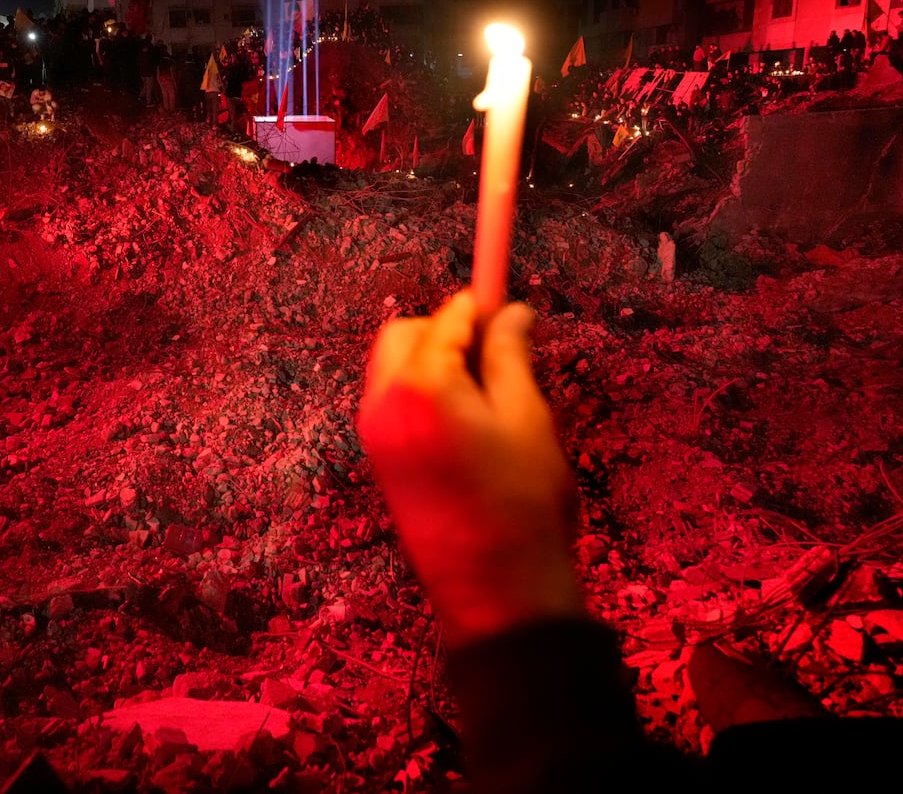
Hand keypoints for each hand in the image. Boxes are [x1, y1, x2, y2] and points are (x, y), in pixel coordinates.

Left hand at [356, 290, 582, 647]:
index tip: (511, 309)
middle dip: (446, 333)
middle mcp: (383, 404)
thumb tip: (511, 313)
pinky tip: (465, 423)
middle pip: (405, 335)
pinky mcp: (378, 461)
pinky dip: (422, 394)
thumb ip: (511, 356)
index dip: (481, 308)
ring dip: (433, 363)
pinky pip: (392, 401)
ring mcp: (374, 435)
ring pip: (394, 367)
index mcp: (421, 386)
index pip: (447, 318)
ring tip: (487, 397)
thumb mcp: (528, 418)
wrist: (496, 593)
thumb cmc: (521, 505)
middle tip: (498, 356)